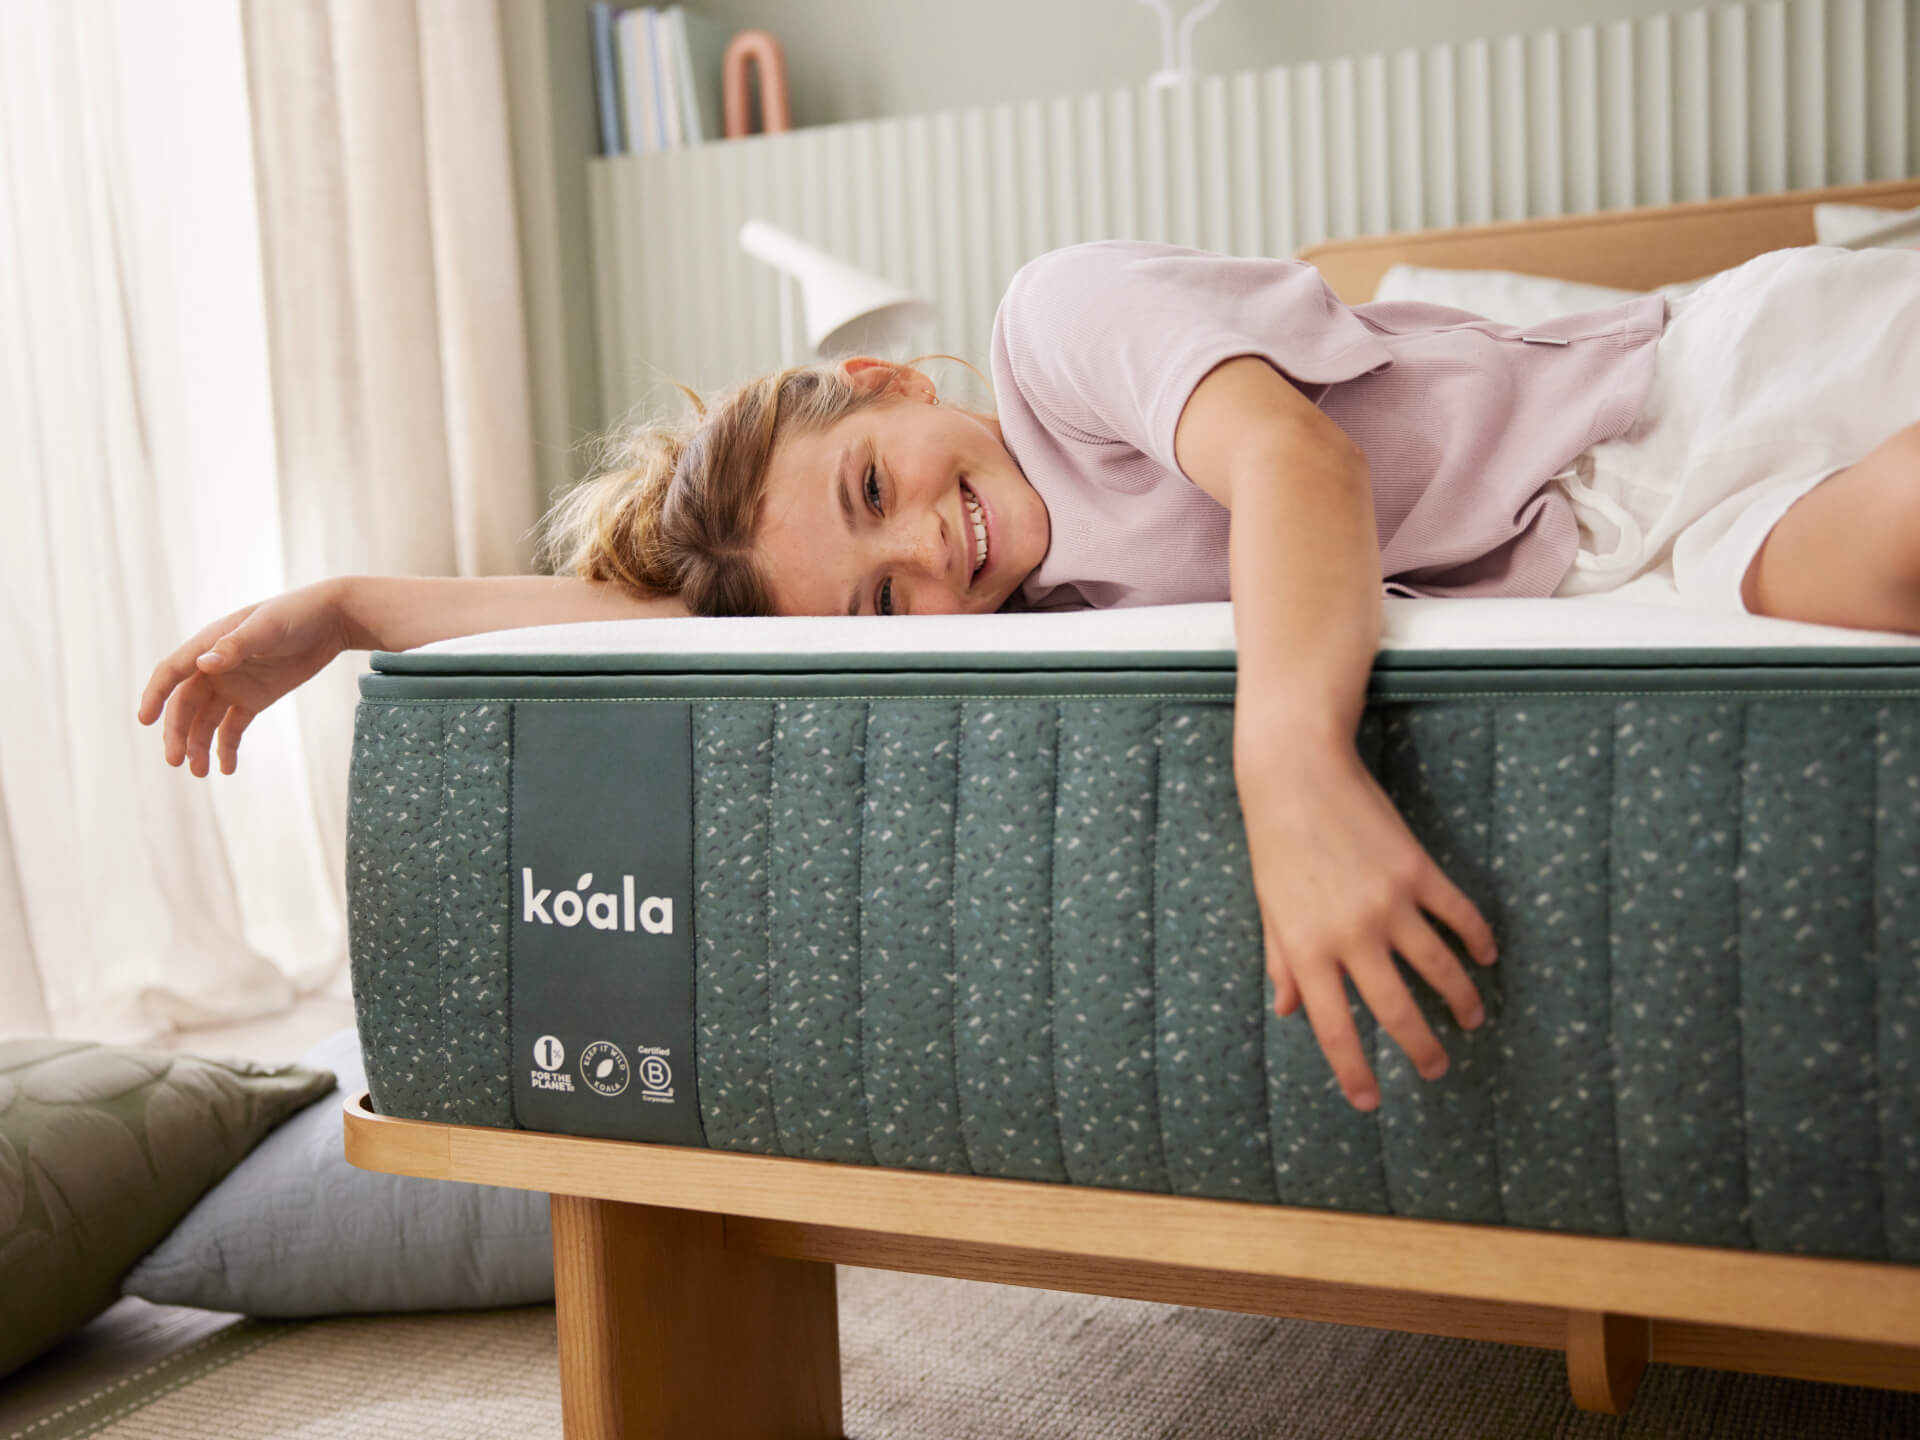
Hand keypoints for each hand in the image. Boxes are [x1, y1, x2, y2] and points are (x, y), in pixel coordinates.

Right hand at [137, 580, 351, 776]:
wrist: (331, 619)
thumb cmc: (295, 615)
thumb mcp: (266, 628)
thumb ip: (234, 646)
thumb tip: (202, 664)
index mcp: (208, 644)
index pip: (172, 672)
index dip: (155, 695)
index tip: (145, 720)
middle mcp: (214, 668)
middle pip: (185, 704)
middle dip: (177, 732)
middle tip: (175, 761)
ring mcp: (233, 685)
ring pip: (205, 721)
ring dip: (199, 746)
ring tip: (199, 772)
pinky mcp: (254, 699)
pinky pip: (233, 727)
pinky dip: (227, 748)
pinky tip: (227, 769)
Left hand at [1236, 728, 1496, 1111]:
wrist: (1297, 775)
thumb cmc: (1274, 843)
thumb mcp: (1269, 908)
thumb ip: (1283, 962)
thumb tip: (1289, 1012)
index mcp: (1306, 949)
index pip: (1334, 1028)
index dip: (1353, 1071)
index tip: (1370, 1103)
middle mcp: (1350, 935)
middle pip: (1396, 1011)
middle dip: (1421, 1049)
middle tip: (1436, 1070)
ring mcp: (1388, 904)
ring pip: (1438, 970)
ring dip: (1461, 1001)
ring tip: (1472, 1019)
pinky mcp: (1418, 872)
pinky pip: (1458, 917)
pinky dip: (1477, 942)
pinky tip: (1486, 958)